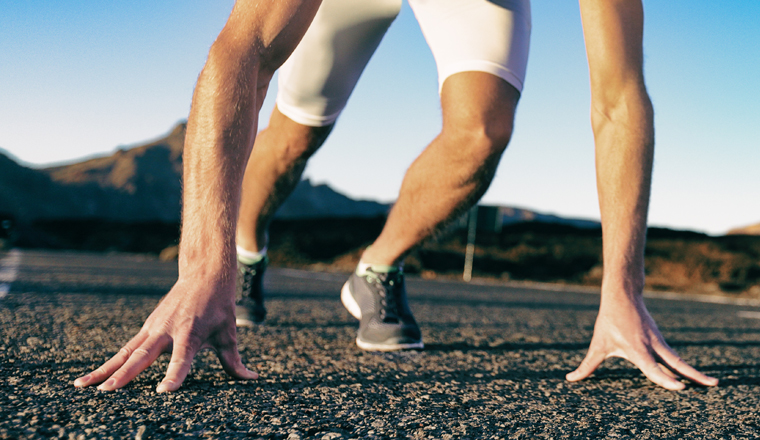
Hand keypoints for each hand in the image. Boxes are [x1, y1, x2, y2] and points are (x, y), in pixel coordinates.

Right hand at [73, 276, 257, 391]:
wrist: (204, 274)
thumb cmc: (219, 306)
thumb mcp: (229, 333)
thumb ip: (234, 360)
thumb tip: (252, 378)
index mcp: (190, 333)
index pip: (182, 359)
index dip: (174, 375)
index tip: (164, 391)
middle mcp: (168, 331)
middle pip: (143, 356)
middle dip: (124, 374)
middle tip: (107, 390)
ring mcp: (153, 328)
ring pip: (126, 352)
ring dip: (104, 369)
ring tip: (82, 385)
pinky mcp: (147, 327)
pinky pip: (126, 348)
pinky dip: (109, 361)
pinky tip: (93, 376)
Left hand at [566, 295, 717, 389]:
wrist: (622, 295)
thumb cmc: (609, 321)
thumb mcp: (597, 345)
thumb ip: (587, 366)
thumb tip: (570, 379)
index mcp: (636, 348)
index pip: (653, 367)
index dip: (666, 379)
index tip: (681, 388)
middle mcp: (651, 346)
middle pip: (676, 363)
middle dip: (694, 375)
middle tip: (713, 384)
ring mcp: (659, 342)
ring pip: (679, 359)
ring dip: (695, 371)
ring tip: (713, 382)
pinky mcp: (661, 340)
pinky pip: (673, 356)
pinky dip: (684, 366)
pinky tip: (693, 376)